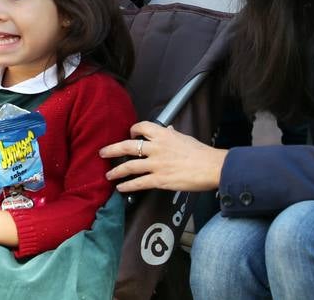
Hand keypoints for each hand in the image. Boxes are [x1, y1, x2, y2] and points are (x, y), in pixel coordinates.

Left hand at [100, 121, 227, 192]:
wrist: (211, 167)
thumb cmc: (201, 152)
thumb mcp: (185, 138)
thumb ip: (172, 134)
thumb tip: (168, 130)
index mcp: (163, 134)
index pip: (141, 127)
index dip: (132, 130)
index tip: (129, 134)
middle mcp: (156, 147)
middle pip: (128, 146)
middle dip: (112, 149)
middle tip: (102, 152)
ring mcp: (156, 164)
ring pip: (129, 166)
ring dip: (116, 171)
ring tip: (108, 174)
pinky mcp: (159, 180)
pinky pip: (138, 182)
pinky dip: (127, 185)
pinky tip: (120, 188)